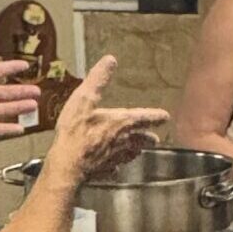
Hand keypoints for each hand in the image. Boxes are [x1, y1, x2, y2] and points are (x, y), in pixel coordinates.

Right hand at [47, 56, 168, 183]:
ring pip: (131, 154)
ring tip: (139, 151)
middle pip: (142, 140)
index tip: (166, 117)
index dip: (156, 116)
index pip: (145, 117)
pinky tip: (114, 167)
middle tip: (156, 138)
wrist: (67, 165)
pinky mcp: (105, 171)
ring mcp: (116, 158)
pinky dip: (116, 166)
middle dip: (149, 138)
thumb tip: (110, 60)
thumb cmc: (75, 132)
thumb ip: (98, 80)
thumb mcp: (84, 100)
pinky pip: (114, 168)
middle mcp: (124, 141)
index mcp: (122, 123)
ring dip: (136, 151)